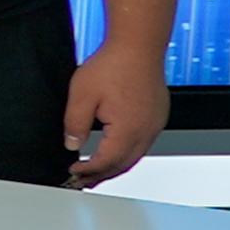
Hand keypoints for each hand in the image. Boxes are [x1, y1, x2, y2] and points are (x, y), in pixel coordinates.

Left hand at [65, 40, 168, 188]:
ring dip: (115, 166)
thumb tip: (72, 145)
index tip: (72, 174)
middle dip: (102, 176)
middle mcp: (147, 131)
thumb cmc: (114, 65)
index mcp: (128, 130)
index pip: (106, 162)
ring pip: (135, 156)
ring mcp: (155, 124)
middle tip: (83, 183)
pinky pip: (143, 143)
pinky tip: (116, 152)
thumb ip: (74, 124)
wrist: (138, 45)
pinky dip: (127, 153)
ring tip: (97, 173)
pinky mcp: (157, 116)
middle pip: (123, 165)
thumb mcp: (81, 95)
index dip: (88, 171)